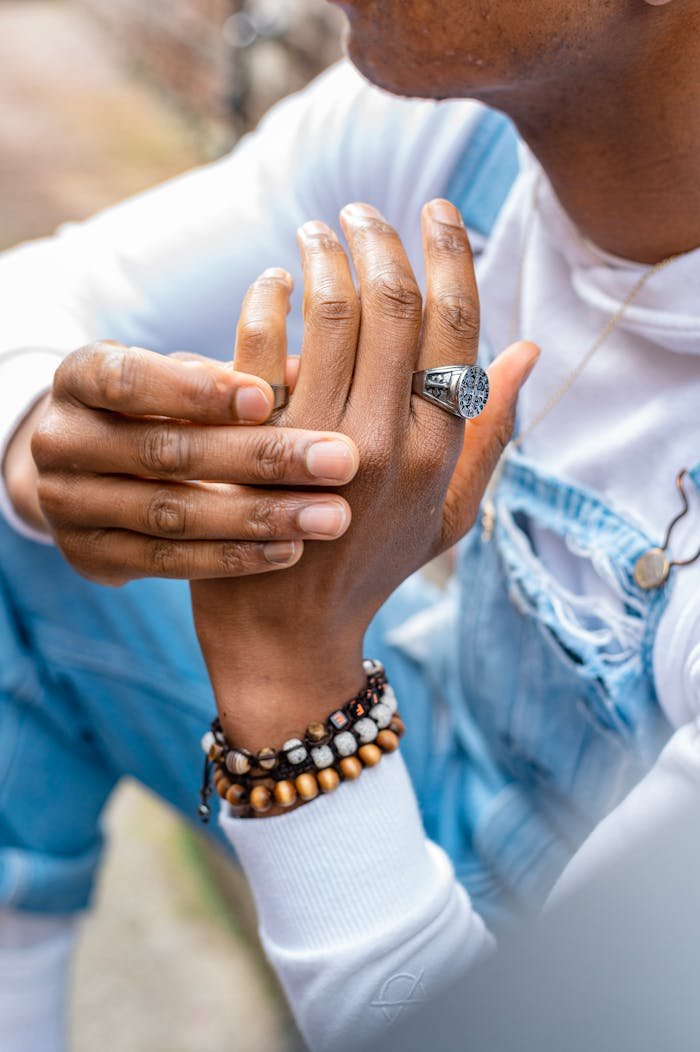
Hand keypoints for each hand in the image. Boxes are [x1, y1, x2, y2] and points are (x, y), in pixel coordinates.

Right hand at [24, 336, 359, 583]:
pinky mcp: (88, 556)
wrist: (97, 476)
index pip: (131, 381)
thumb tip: (313, 369)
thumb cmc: (163, 410)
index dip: (197, 393)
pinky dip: (232, 557)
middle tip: (341, 460)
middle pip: (163, 453)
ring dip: (258, 516)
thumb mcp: (187, 381)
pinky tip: (290, 550)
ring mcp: (67, 503)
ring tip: (331, 516)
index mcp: (80, 375)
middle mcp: (60, 439)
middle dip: (260, 458)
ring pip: (170, 513)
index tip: (268, 399)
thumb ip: (240, 374)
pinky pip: (167, 562)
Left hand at [191, 201, 538, 748]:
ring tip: (318, 228)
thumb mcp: (449, 511)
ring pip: (329, 316)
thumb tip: (529, 352)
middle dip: (381, 238)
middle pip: (394, 306)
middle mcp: (386, 444)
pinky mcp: (252, 451)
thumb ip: (490, 432)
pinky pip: (257, 349)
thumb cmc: (373, 565)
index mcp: (438, 451)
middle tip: (364, 210)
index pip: (455, 326)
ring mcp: (316, 448)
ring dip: (325, 255)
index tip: (437, 209)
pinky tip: (273, 280)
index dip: (449, 253)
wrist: (291, 634)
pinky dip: (265, 300)